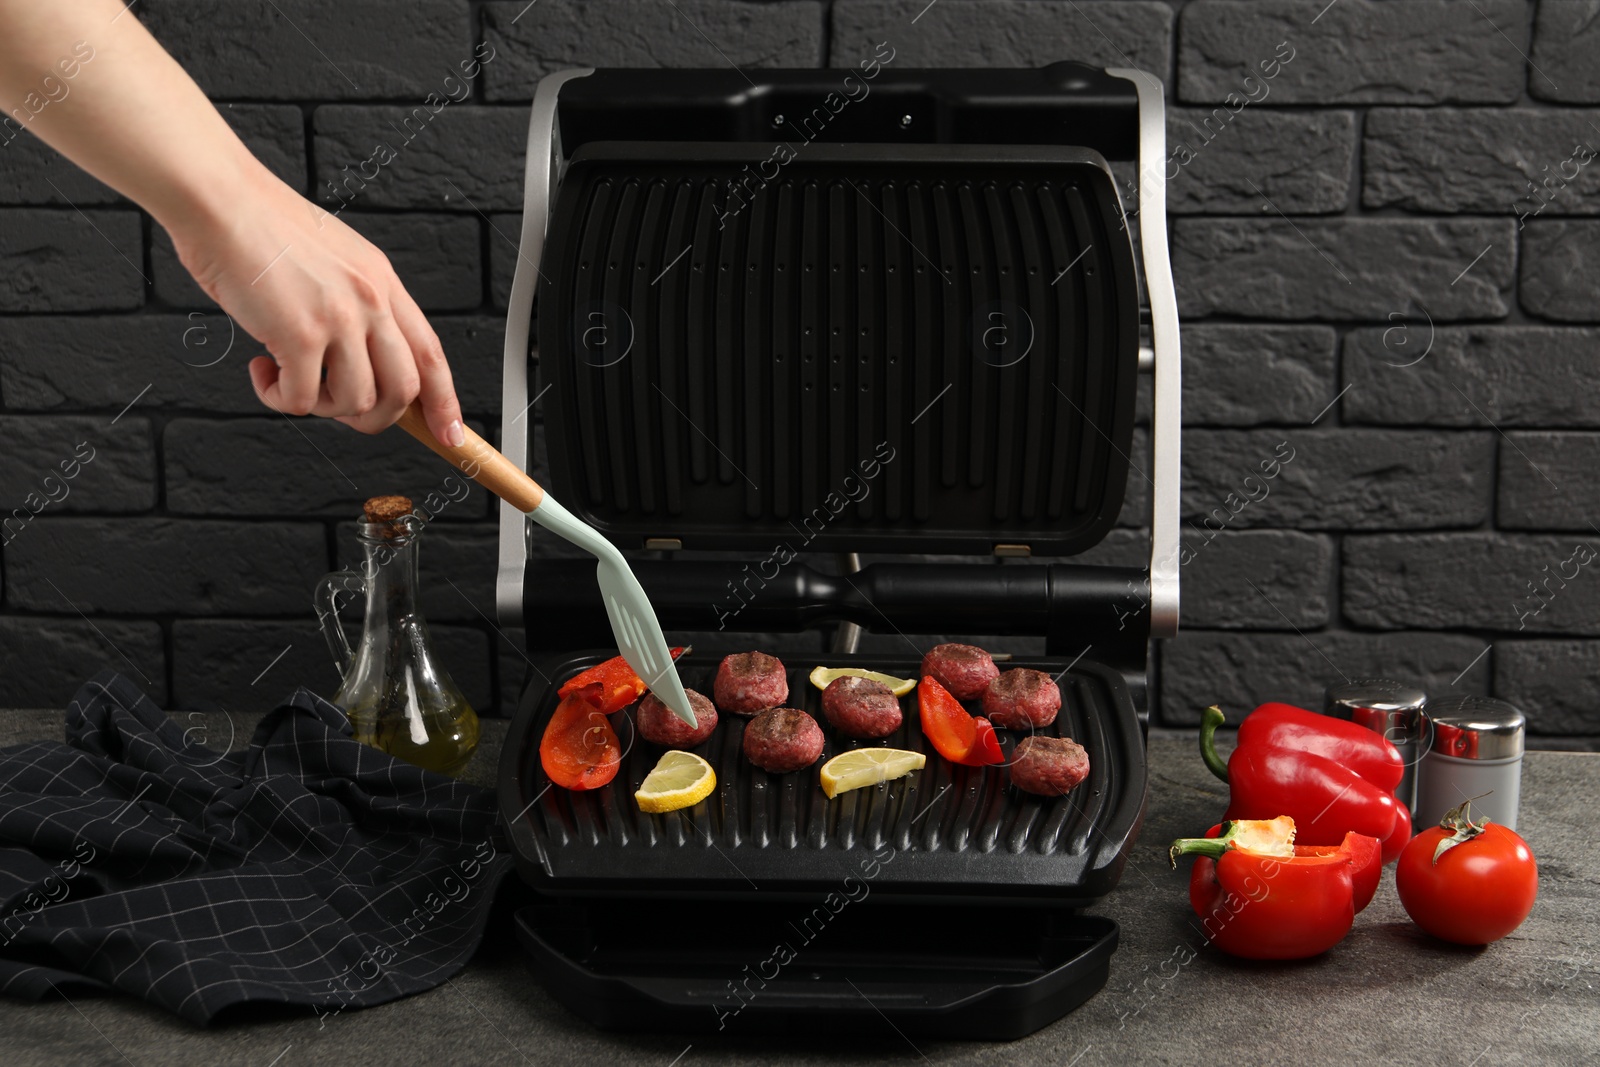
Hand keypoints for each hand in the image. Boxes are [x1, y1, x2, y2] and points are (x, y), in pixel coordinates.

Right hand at [167, 165, 465, 443]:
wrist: (219, 200)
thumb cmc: (261, 227)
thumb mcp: (336, 259)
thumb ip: (358, 303)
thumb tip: (361, 357)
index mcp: (383, 282)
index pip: (431, 354)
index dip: (444, 401)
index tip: (449, 433)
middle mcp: (370, 301)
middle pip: (404, 389)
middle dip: (376, 416)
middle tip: (337, 407)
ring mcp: (339, 319)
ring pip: (355, 402)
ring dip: (319, 405)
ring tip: (289, 377)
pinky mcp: (300, 334)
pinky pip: (301, 400)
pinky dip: (278, 398)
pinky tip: (262, 370)